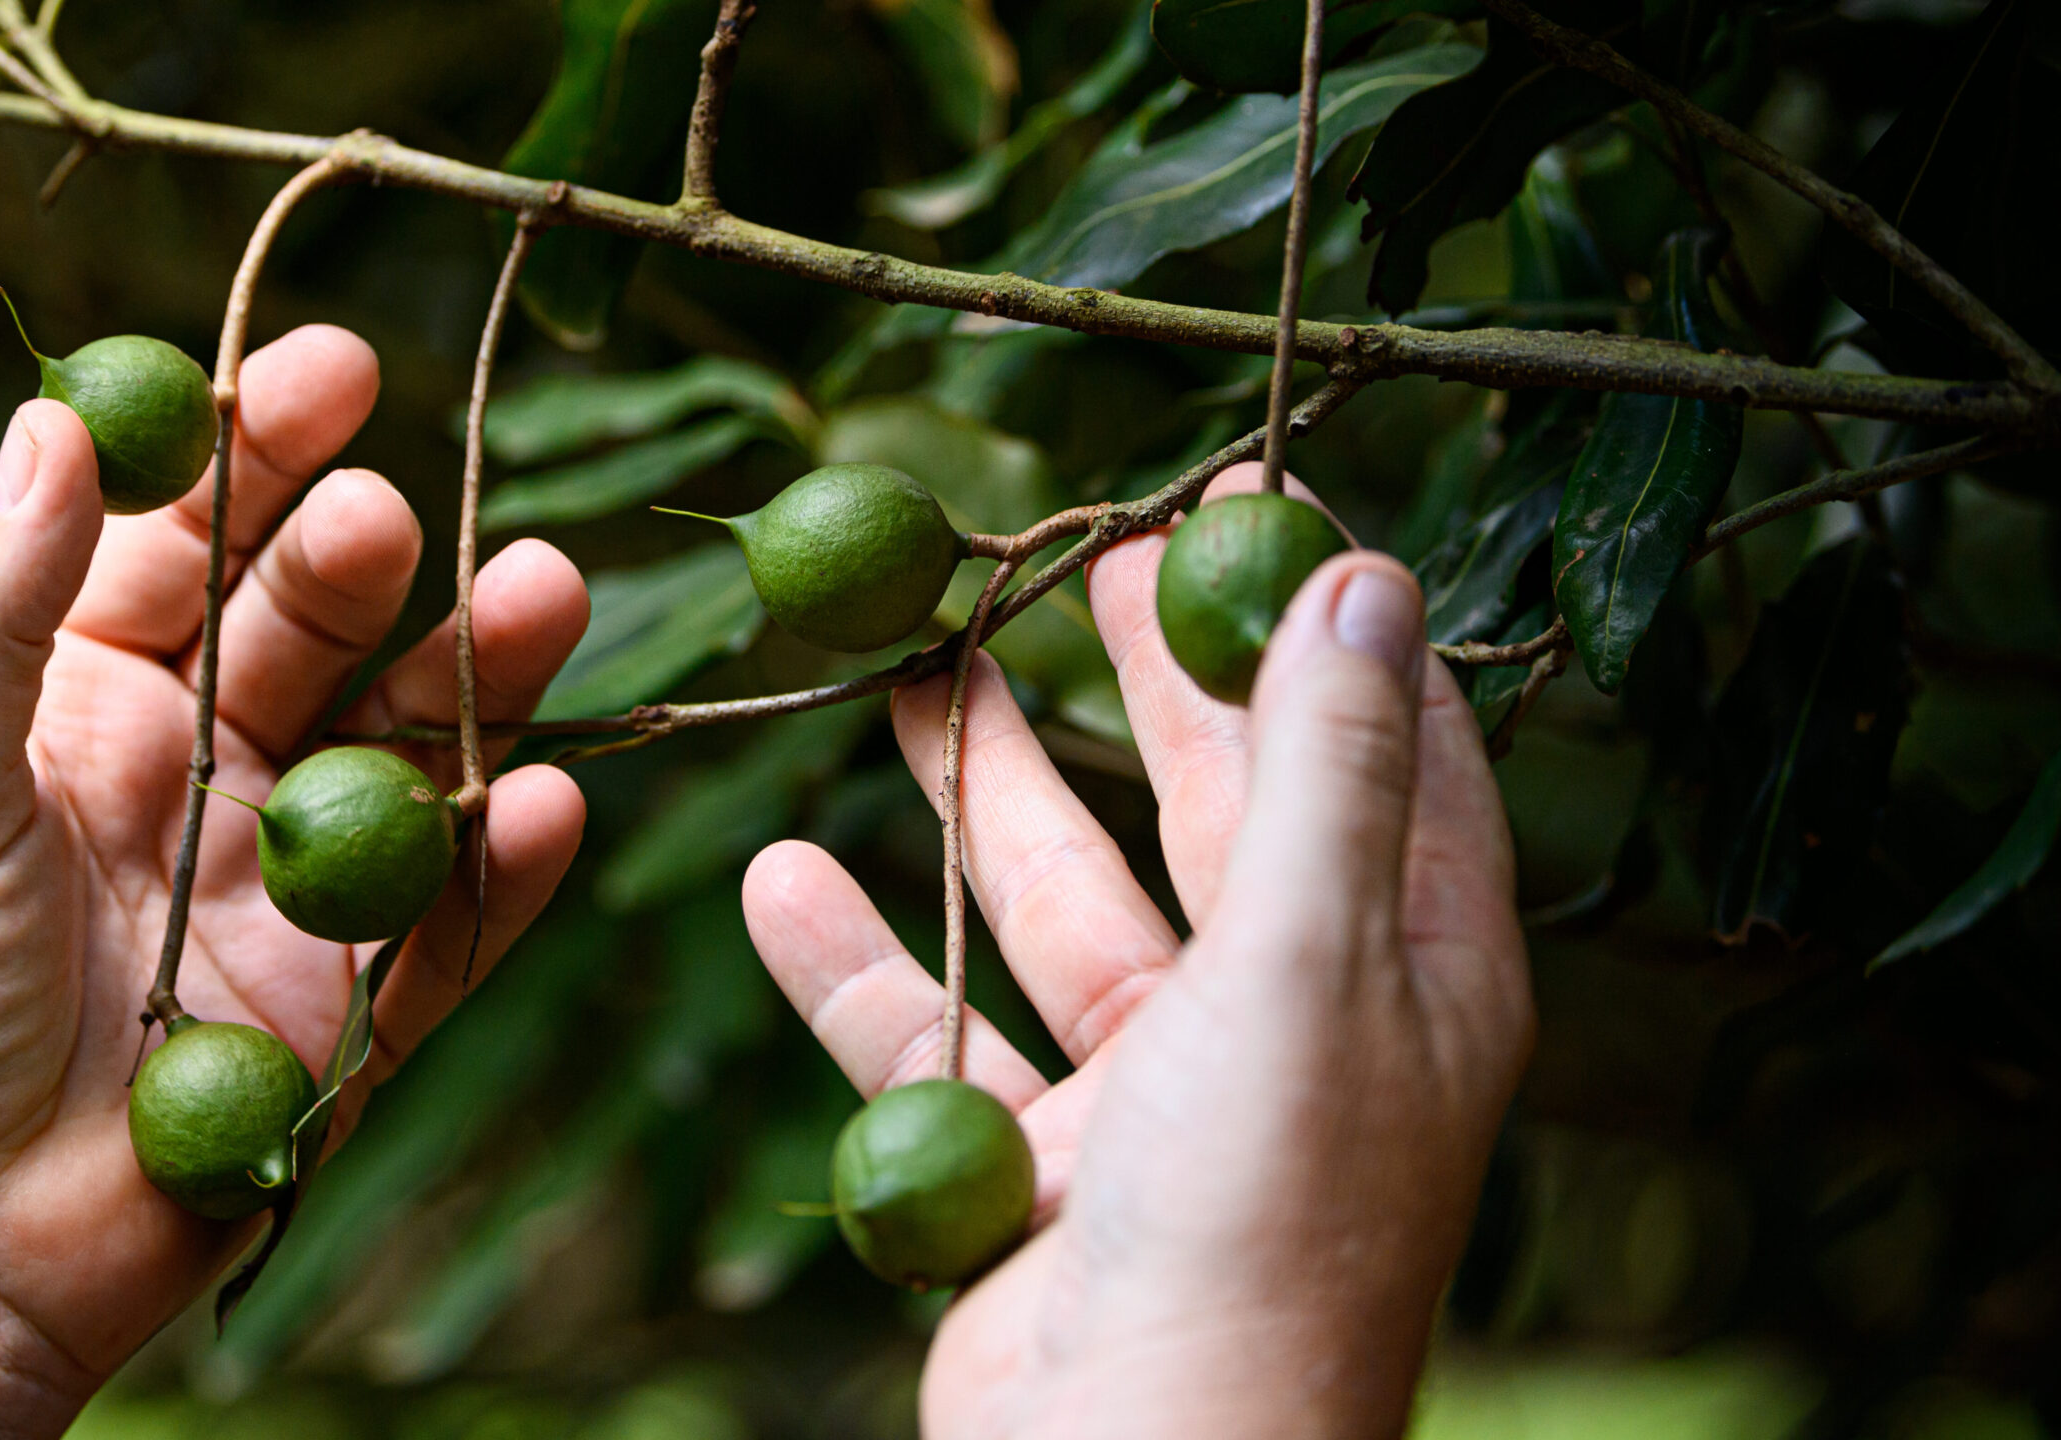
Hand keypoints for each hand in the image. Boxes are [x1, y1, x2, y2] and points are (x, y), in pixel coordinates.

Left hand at [0, 327, 590, 1438]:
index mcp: (89, 703)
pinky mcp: (353, 1003)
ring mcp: (289, 884)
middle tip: (403, 515)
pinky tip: (541, 801)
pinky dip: (502, 864)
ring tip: (546, 594)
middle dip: (370, 560)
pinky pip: (452, 919)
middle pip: (317, 631)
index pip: (192, 541)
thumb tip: (55, 419)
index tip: (336, 366)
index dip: (261, 449)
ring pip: (410, 750)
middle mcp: (203, 774)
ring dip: (480, 677)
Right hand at [741, 467, 1532, 1438]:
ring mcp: (1162, 1099)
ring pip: (1062, 906)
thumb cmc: (1259, 1218)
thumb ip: (1325, 766)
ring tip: (906, 670)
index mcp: (1411, 970)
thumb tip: (1365, 573)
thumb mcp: (1309, 962)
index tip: (1237, 496)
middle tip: (1070, 554)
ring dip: (981, 795)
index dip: (1315, 617)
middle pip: (1214, 805)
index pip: (1384, 746)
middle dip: (1142, 679)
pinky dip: (863, 964)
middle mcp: (1296, 1024)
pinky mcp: (1042, 1168)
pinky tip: (780, 881)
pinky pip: (941, 1034)